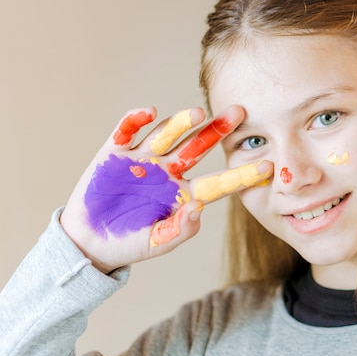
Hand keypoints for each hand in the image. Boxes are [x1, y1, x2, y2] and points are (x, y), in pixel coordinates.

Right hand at [61, 106, 272, 272]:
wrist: (89, 241)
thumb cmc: (130, 243)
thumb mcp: (158, 242)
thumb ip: (180, 229)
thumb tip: (199, 208)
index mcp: (184, 193)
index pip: (219, 182)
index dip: (241, 174)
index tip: (267, 166)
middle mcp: (168, 170)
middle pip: (198, 147)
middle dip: (217, 131)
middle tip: (239, 112)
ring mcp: (143, 159)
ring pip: (167, 134)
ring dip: (181, 123)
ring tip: (198, 113)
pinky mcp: (114, 152)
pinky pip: (127, 131)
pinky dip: (136, 120)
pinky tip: (150, 112)